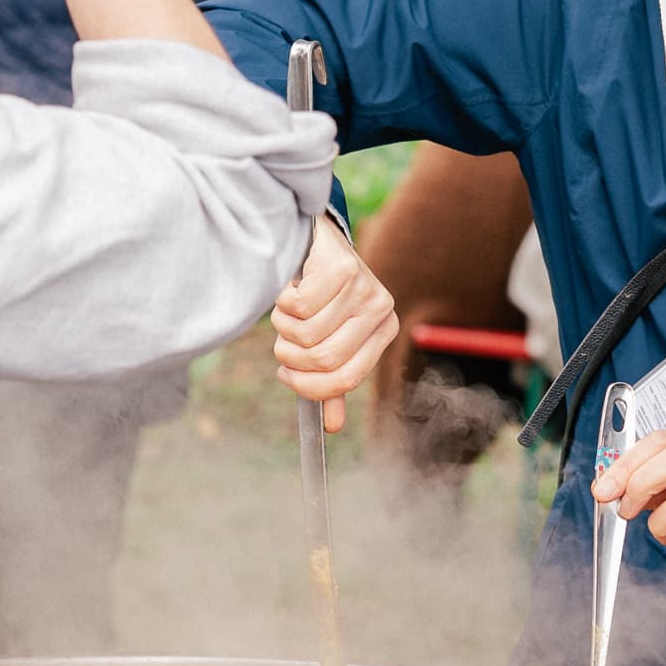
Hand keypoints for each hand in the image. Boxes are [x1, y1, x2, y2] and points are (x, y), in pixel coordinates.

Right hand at [271, 214, 396, 433]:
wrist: (315, 238)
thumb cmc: (322, 294)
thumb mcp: (331, 337)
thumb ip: (332, 380)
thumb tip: (332, 426)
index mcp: (383, 330)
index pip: (346, 379)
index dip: (308, 386)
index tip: (286, 375)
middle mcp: (380, 308)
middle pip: (324, 359)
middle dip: (291, 357)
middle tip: (283, 342)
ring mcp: (364, 286)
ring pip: (306, 333)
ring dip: (283, 328)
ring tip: (287, 311)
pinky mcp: (341, 267)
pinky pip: (298, 306)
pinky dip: (282, 303)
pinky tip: (289, 288)